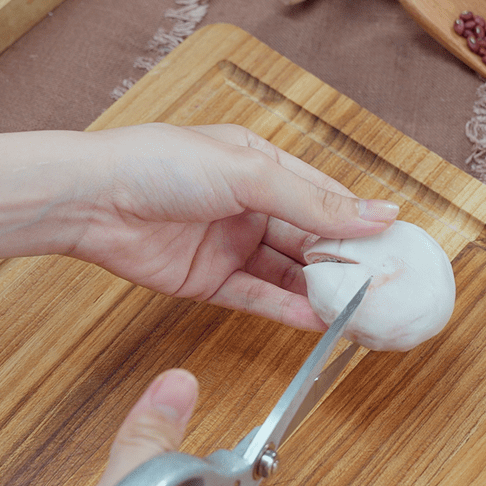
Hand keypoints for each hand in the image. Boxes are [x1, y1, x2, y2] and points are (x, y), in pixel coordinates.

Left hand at [71, 123, 397, 328]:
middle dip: (341, 264)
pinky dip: (284, 309)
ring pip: (286, 273)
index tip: (393, 247)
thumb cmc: (161, 165)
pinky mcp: (210, 281)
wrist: (92, 201)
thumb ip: (313, 201)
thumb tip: (377, 214)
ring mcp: (230, 245)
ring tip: (354, 313)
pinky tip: (314, 320)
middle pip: (308, 239)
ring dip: (317, 292)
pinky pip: (256, 296)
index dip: (357, 222)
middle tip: (379, 289)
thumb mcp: (248, 174)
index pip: (323, 196)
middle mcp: (249, 206)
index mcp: (261, 166)